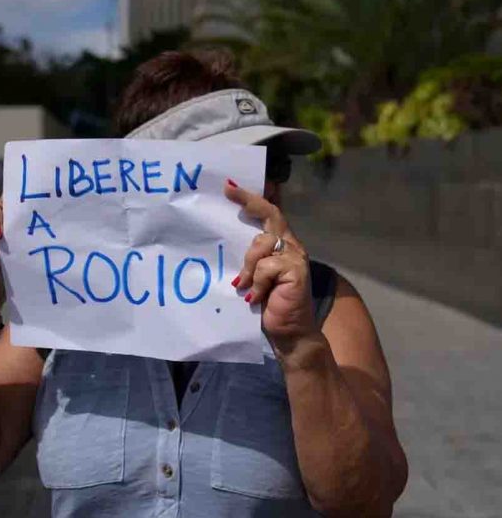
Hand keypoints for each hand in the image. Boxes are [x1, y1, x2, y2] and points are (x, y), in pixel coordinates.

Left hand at [224, 179, 317, 350]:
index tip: (230, 186)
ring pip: (262, 244)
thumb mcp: (252, 276)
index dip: (252, 197)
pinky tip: (254, 297)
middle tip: (229, 191)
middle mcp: (290, 245)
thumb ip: (247, 258)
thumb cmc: (268, 304)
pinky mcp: (296, 271)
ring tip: (244, 286)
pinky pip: (266, 267)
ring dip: (248, 265)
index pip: (269, 213)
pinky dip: (256, 283)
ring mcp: (295, 257)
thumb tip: (221, 240)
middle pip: (271, 216)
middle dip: (249, 201)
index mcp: (279, 243)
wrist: (288, 331)